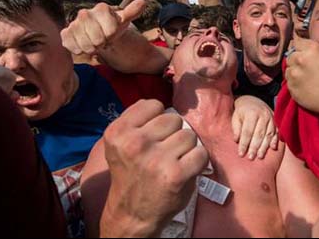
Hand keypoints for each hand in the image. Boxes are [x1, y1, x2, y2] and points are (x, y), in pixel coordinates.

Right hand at [61, 0, 145, 55]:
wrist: (99, 32)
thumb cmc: (113, 26)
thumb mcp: (124, 20)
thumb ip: (132, 12)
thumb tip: (142, 2)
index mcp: (102, 8)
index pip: (110, 32)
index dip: (113, 36)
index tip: (112, 33)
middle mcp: (85, 13)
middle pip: (97, 39)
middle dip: (103, 43)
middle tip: (103, 40)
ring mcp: (74, 23)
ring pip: (85, 44)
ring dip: (92, 48)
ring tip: (95, 43)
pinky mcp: (65, 33)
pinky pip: (70, 45)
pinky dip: (78, 49)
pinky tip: (83, 45)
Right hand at [102, 99, 208, 235]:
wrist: (132, 213)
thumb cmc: (132, 174)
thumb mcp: (121, 143)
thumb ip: (137, 121)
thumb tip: (166, 107)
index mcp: (118, 132)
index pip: (153, 104)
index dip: (157, 119)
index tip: (152, 136)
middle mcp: (135, 143)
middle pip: (174, 119)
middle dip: (173, 133)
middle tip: (164, 152)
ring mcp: (156, 159)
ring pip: (189, 135)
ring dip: (186, 148)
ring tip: (173, 162)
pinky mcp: (176, 175)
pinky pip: (201, 153)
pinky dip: (198, 162)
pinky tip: (185, 170)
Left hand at [232, 96, 278, 159]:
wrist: (252, 101)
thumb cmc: (242, 112)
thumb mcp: (235, 118)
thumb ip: (236, 129)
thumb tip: (237, 140)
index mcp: (251, 113)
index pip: (247, 131)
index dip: (244, 143)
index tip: (241, 154)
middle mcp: (263, 115)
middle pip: (259, 134)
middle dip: (254, 147)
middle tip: (250, 157)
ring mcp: (271, 117)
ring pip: (268, 134)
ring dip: (264, 146)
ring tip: (260, 156)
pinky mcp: (276, 120)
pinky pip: (277, 131)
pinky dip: (275, 140)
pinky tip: (273, 148)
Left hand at [285, 36, 318, 121]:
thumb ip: (313, 50)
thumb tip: (301, 46)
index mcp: (313, 48)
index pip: (297, 42)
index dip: (301, 49)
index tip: (304, 55)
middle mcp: (301, 58)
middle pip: (291, 56)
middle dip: (297, 61)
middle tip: (307, 69)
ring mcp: (294, 73)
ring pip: (288, 69)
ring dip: (295, 72)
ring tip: (307, 79)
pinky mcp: (291, 87)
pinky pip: (288, 81)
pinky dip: (294, 83)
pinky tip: (305, 86)